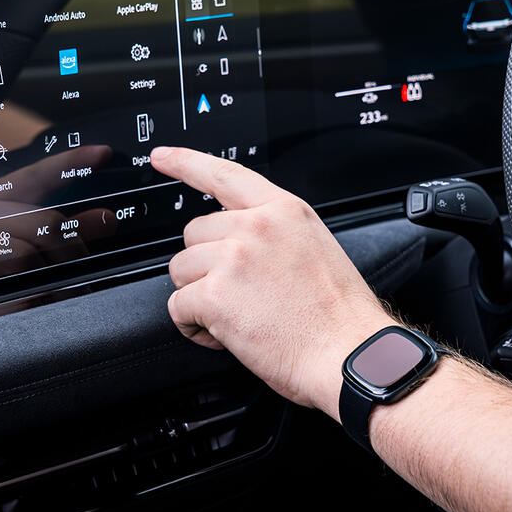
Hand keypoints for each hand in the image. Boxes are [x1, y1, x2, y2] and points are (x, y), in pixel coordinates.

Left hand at [152, 146, 393, 418]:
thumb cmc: (340, 315)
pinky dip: (193, 327)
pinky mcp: (215, 293)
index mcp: (284, 210)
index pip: (225, 174)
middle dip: (205, 265)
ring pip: (181, 270)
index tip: (162, 157)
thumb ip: (276, 233)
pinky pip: (178, 306)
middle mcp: (256, 227)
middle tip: (236, 294)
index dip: (186, 162)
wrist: (349, 353)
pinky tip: (223, 335)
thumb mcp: (315, 248)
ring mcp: (234, 258)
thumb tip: (239, 241)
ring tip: (234, 317)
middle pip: (194, 233)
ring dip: (198, 297)